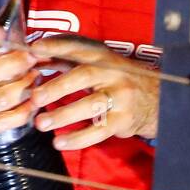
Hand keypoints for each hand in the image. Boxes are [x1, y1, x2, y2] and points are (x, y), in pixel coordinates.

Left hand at [29, 36, 159, 149]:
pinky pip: (98, 131)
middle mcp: (113, 74)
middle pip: (84, 77)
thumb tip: (34, 57)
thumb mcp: (97, 64)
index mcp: (103, 57)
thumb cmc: (117, 79)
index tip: (34, 48)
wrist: (156, 98)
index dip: (56, 47)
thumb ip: (66, 60)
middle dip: (58, 87)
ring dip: (64, 115)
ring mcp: (120, 97)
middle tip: (36, 97)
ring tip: (41, 123)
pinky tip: (59, 142)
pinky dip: (77, 138)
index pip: (78, 48)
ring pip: (91, 105)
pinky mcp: (123, 120)